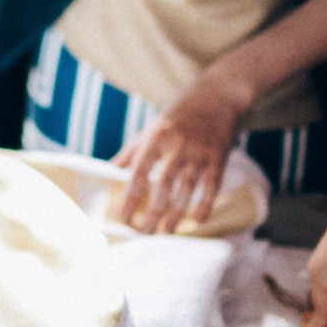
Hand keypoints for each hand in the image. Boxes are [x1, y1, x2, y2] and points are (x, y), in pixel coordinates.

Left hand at [113, 77, 246, 232]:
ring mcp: (200, 151)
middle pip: (163, 184)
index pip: (139, 170)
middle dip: (153, 211)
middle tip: (144, 233)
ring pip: (187, 188)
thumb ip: (132, 150)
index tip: (124, 217)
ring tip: (166, 233)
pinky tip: (197, 221)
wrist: (219, 93)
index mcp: (157, 135)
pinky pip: (212, 185)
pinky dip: (205, 204)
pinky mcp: (219, 156)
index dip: (130, 195)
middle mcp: (178, 144)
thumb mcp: (152, 126)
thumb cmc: (180, 111)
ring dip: (176, 213)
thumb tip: (107, 170)